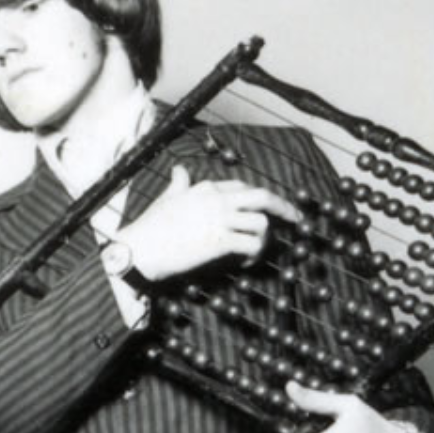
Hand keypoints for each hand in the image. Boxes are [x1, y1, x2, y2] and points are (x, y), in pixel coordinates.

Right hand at [116, 165, 300, 282]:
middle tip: (295, 218)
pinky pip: (252, 244)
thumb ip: (178, 184)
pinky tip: (246, 262)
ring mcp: (220, 220)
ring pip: (261, 222)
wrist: (138, 250)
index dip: (256, 199)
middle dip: (283, 207)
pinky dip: (255, 254)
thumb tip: (179, 170)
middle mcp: (217, 200)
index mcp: (206, 188)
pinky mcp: (220, 242)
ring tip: (255, 251)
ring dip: (264, 239)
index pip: (241, 187)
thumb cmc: (149, 228)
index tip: (266, 208)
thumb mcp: (166, 199)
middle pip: (261, 197)